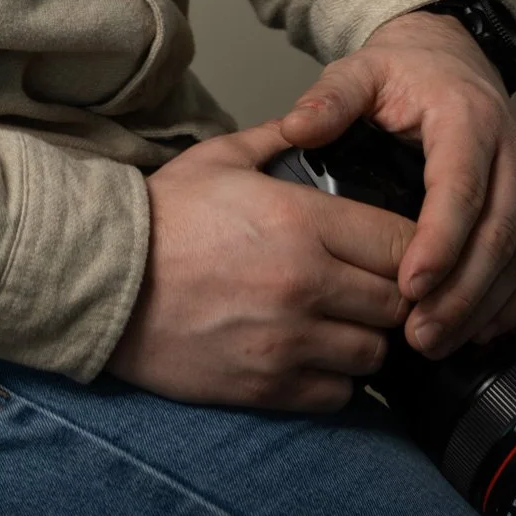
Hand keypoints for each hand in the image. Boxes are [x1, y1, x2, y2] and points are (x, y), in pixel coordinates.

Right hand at [108, 118, 411, 411]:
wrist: (104, 280)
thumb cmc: (163, 216)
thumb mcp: (219, 158)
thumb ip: (278, 137)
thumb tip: (313, 121)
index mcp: (301, 221)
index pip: (400, 241)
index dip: (410, 245)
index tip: (400, 247)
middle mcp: (306, 284)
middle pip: (398, 302)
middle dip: (395, 294)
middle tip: (372, 285)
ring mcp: (290, 342)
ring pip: (375, 354)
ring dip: (367, 338)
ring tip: (343, 321)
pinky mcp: (271, 387)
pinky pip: (339, 394)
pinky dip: (336, 378)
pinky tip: (314, 353)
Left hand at [278, 11, 515, 359]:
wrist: (450, 60)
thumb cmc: (404, 73)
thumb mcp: (359, 72)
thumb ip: (329, 99)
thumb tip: (296, 129)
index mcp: (467, 118)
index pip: (460, 189)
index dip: (439, 243)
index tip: (409, 286)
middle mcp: (513, 150)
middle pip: (497, 235)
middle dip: (459, 294)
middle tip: (418, 336)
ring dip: (484, 308)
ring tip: (438, 343)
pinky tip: (482, 331)